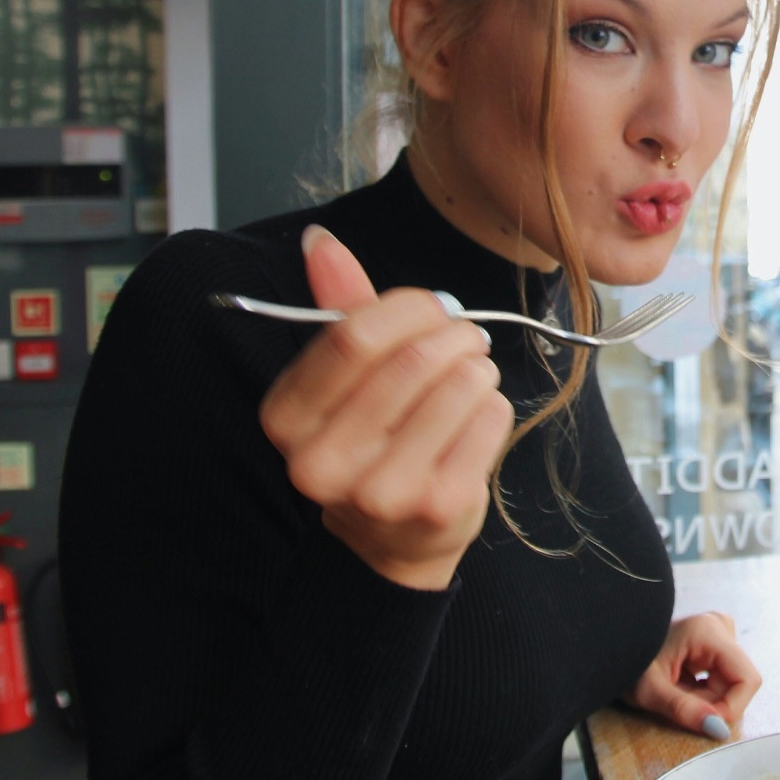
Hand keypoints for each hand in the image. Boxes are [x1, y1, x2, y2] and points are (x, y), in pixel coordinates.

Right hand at [259, 225, 515, 588]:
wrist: (390, 539)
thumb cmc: (369, 440)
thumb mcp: (340, 379)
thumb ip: (337, 307)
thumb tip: (320, 240)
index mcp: (286, 419)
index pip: (353, 337)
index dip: (408, 308)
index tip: (434, 308)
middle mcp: (323, 462)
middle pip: (412, 361)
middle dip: (454, 334)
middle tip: (466, 336)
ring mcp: (382, 491)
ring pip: (459, 385)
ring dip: (477, 368)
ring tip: (470, 376)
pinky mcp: (437, 506)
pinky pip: (490, 419)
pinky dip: (493, 405)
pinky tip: (475, 419)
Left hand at [626, 612, 761, 740]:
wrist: (611, 646)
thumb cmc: (625, 662)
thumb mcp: (650, 691)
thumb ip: (684, 710)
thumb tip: (719, 730)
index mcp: (709, 631)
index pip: (747, 679)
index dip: (731, 708)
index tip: (704, 721)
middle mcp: (720, 627)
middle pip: (737, 683)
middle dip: (712, 704)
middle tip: (677, 702)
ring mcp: (718, 634)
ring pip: (730, 684)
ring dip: (706, 700)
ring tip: (675, 693)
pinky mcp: (714, 644)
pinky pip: (722, 678)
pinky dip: (703, 692)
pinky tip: (680, 686)